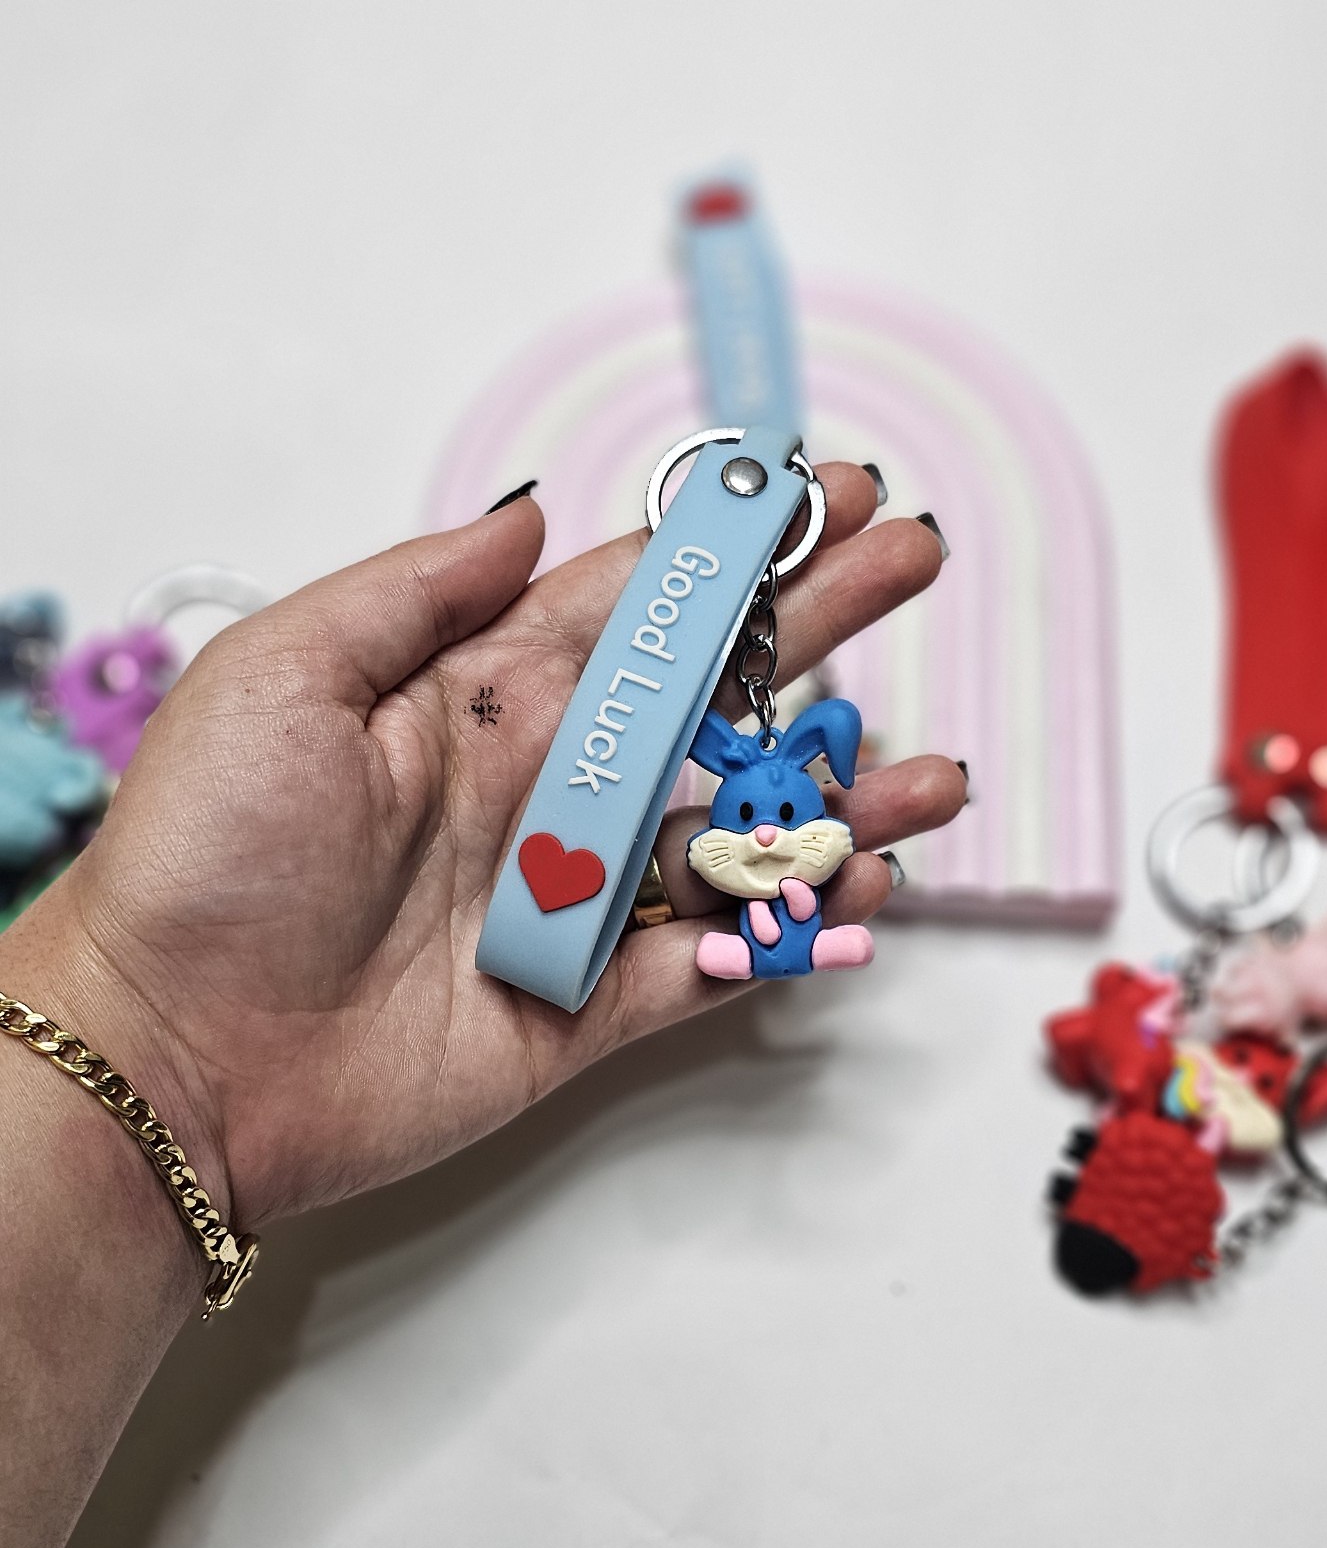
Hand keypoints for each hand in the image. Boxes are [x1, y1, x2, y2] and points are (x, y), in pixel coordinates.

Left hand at [5, 467, 964, 1227]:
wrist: (172, 1053)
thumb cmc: (205, 857)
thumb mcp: (283, 675)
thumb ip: (419, 589)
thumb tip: (533, 509)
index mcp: (476, 696)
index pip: (636, 603)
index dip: (735, 549)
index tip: (828, 494)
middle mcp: (539, 789)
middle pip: (714, 698)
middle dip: (819, 628)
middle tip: (920, 565)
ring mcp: (571, 901)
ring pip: (736, 837)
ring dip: (838, 800)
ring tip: (933, 774)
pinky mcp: (583, 1010)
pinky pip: (713, 962)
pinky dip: (793, 932)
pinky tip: (862, 890)